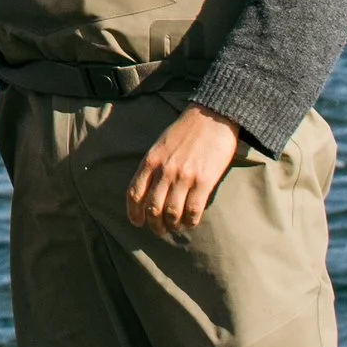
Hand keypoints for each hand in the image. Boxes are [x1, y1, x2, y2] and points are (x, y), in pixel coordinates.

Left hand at [125, 106, 241, 235]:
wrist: (212, 117)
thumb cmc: (186, 130)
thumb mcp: (160, 144)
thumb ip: (154, 165)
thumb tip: (149, 189)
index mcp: (151, 160)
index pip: (135, 193)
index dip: (134, 212)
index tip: (137, 222)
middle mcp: (164, 171)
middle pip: (152, 208)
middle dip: (154, 224)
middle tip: (159, 230)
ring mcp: (184, 177)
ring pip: (172, 213)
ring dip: (172, 225)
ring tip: (175, 227)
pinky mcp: (204, 181)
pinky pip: (193, 210)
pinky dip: (190, 221)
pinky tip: (191, 222)